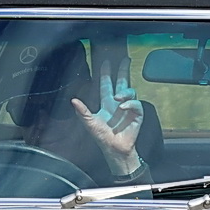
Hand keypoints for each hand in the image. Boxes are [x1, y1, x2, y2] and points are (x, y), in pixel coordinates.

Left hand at [71, 53, 144, 173]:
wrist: (114, 149)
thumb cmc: (102, 137)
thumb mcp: (90, 123)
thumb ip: (82, 112)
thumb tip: (73, 100)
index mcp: (107, 103)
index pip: (106, 84)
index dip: (106, 74)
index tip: (106, 63)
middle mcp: (118, 103)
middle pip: (122, 82)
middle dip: (123, 71)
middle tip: (125, 60)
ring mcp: (128, 108)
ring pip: (129, 91)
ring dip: (124, 92)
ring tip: (118, 97)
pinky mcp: (136, 115)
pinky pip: (135, 104)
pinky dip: (130, 104)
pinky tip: (124, 107)